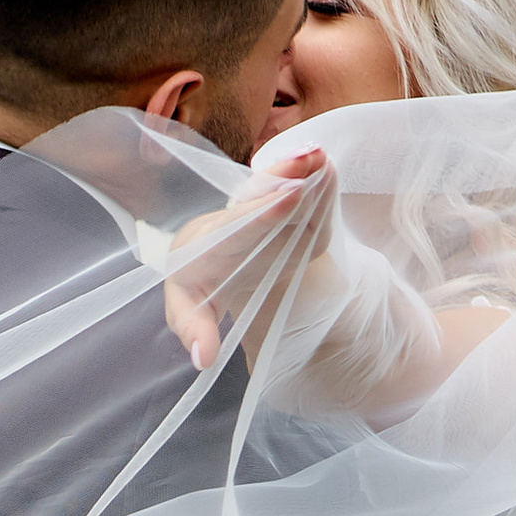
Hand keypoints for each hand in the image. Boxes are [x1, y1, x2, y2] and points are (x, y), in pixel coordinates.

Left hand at [161, 145, 337, 370]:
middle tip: (304, 167)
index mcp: (209, 245)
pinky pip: (295, 194)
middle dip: (278, 186)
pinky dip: (311, 179)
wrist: (205, 250)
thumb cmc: (197, 282)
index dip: (261, 217)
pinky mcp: (277, 211)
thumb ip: (195, 329)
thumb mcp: (188, 308)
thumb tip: (205, 359)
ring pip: (277, 190)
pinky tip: (327, 164)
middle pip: (256, 204)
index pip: (236, 232)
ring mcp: (257, 213)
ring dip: (297, 171)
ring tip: (321, 156)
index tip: (287, 200)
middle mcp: (232, 222)